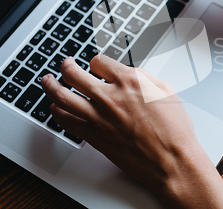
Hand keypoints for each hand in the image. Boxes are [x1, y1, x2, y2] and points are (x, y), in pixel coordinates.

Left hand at [41, 56, 222, 208]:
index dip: (96, 62)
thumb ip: (144, 77)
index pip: (99, 62)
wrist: (171, 160)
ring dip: (51, 85)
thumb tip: (129, 73)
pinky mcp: (94, 136)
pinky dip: (57, 112)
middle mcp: (110, 96)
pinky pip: (66, 121)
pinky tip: (56, 108)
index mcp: (129, 81)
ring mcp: (99, 117)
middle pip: (74, 74)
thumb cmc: (174, 129)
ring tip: (47, 81)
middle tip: (64, 64)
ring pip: (63, 96)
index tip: (96, 66)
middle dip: (66, 66)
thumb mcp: (166, 91)